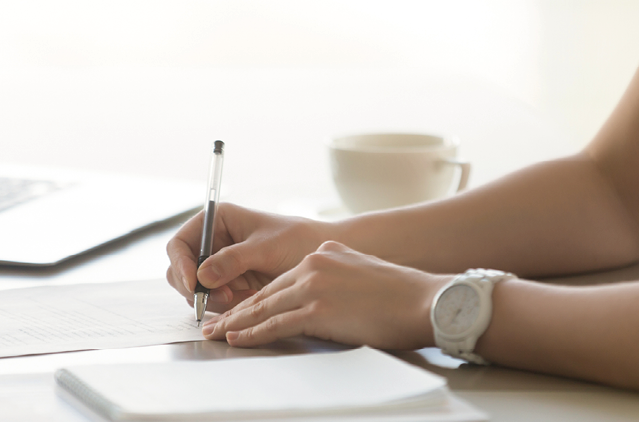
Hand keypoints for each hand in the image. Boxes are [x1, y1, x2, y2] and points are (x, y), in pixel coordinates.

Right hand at [166, 203, 331, 312]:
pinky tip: (247, 302)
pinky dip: (226, 308)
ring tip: (243, 299)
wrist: (319, 257)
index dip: (182, 265)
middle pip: (182, 272)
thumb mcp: (267, 247)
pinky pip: (214, 303)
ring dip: (214, 301)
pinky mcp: (229, 286)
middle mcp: (212, 244)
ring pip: (196, 292)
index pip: (180, 244)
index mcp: (216, 222)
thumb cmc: (298, 240)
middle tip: (224, 299)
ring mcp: (219, 267)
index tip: (194, 284)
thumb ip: (235, 260)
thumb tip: (203, 275)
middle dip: (197, 289)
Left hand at [201, 241, 451, 348]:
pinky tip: (237, 339)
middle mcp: (314, 264)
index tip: (238, 309)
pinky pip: (275, 324)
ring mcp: (314, 286)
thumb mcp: (362, 271)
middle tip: (214, 322)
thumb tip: (324, 294)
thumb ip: (336, 276)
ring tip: (217, 333)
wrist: (424, 300)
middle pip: (266, 292)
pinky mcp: (318, 309)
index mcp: (324, 254)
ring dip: (236, 323)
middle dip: (237, 310)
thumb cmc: (401, 294)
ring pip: (264, 308)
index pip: (281, 280)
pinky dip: (252, 334)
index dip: (256, 298)